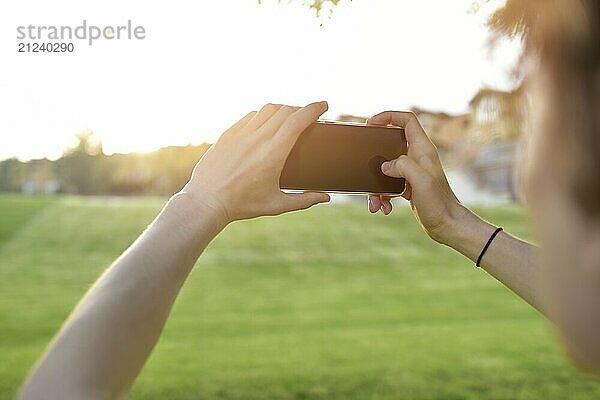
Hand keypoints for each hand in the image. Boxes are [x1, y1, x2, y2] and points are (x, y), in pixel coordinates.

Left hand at [181, 102, 330, 225]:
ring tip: (289, 117)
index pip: (298, 120)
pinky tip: (267, 122)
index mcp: (273, 153)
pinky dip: (264, 115)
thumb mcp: (277, 205)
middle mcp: (258, 138)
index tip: (324, 105)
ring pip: (267, 109)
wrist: (207, 201)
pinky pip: (250, 116)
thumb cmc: (243, 205)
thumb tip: (326, 197)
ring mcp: (241, 133)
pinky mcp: (228, 134)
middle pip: (285, 110)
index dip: (313, 108)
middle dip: (301, 109)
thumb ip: (304, 201)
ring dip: (283, 109)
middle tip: (309, 116)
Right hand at [366, 111, 468, 243]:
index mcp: (422, 150)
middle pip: (391, 142)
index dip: (388, 116)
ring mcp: (412, 172)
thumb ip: (403, 166)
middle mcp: (417, 157)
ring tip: (375, 202)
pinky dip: (382, 196)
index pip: (407, 120)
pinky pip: (388, 185)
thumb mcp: (421, 181)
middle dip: (375, 153)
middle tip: (364, 159)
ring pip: (386, 168)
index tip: (371, 123)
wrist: (448, 226)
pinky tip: (384, 208)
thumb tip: (384, 166)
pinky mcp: (408, 186)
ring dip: (376, 184)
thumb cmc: (440, 204)